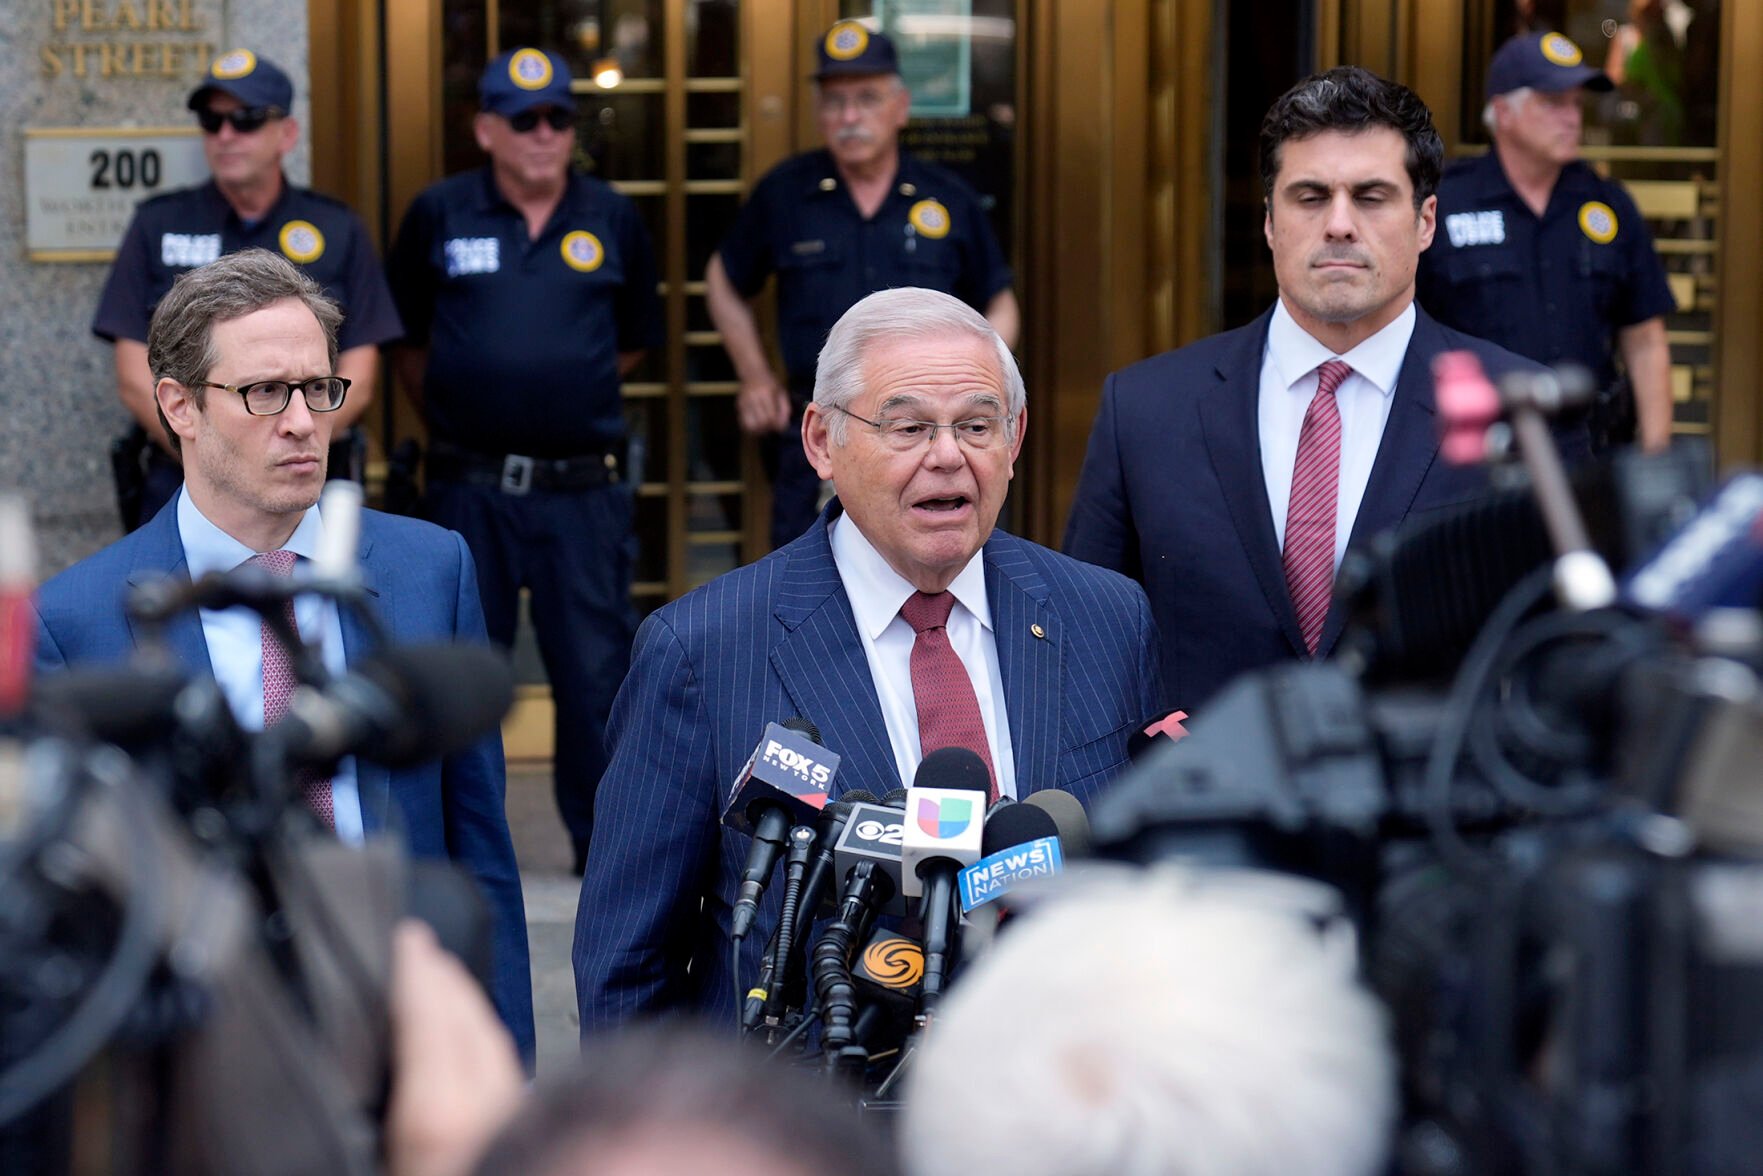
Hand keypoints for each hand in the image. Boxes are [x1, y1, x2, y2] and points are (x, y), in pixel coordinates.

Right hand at [385, 921, 524, 1175]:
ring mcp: (514, 1115)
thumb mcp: (378, 1157)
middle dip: (443, 977)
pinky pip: (505, 1070)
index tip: (406, 936)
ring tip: (441, 982)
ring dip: (466, 1004)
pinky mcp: (531, 1126)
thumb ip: (377, 1101)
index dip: (415, 971)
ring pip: (493, 1042)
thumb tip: (366, 1060)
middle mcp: (486, 1106)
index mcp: (438, 1113)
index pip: (426, 1018)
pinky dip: (483, 1039)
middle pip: (468, 1020)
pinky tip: (471, 1043)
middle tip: (419, 946)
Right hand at [737, 377, 792, 434]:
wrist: (752, 372)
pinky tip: (757, 425)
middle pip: (761, 423)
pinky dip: (751, 428)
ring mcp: (744, 402)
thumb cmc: (770, 383)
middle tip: (773, 426)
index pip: (771, 417)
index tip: (780, 426)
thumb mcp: (782, 392)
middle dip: (769, 428)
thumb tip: (783, 427)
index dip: (777, 425)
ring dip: (759, 431)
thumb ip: (785, 409)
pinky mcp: (739, 406)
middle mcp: (753, 398)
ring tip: (764, 427)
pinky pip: (743, 423)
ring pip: (751, 426)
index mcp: (766, 394)